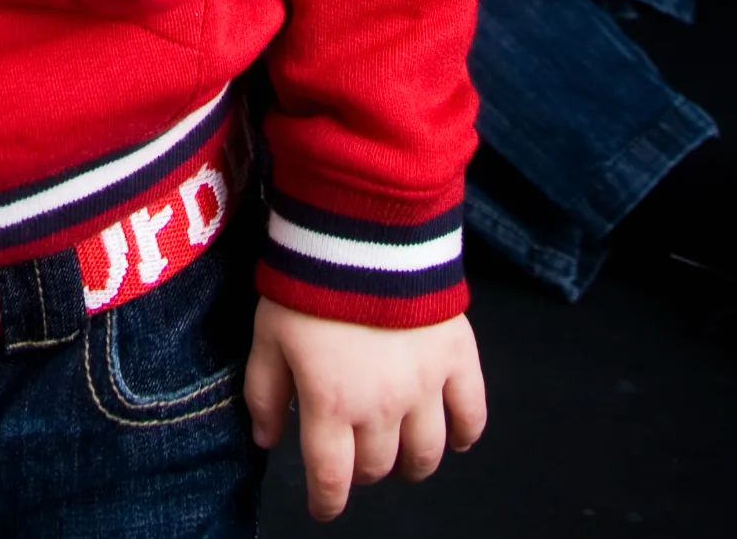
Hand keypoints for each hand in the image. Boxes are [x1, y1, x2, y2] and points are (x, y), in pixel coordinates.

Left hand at [245, 300, 485, 520]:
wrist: (363, 228)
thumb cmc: (309, 282)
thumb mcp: (268, 334)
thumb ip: (264, 391)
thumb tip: (266, 439)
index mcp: (331, 405)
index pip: (331, 479)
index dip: (325, 502)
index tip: (322, 507)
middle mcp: (381, 407)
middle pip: (378, 466)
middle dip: (364, 470)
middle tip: (356, 456)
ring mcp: (425, 387)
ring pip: (426, 454)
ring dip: (412, 464)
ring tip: (403, 456)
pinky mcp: (457, 359)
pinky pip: (472, 415)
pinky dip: (466, 434)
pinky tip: (455, 436)